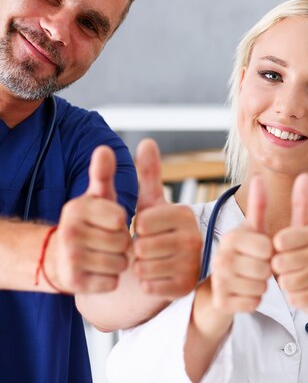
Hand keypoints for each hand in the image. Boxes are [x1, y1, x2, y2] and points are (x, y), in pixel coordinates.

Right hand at [48, 146, 130, 292]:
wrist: (60, 258)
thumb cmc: (90, 223)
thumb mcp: (97, 197)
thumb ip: (103, 174)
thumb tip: (104, 149)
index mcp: (76, 209)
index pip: (120, 219)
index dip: (122, 223)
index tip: (110, 222)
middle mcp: (69, 232)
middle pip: (122, 242)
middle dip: (122, 244)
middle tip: (108, 241)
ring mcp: (70, 259)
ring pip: (120, 263)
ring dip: (118, 262)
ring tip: (104, 255)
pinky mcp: (74, 283)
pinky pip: (111, 282)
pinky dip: (110, 279)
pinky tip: (99, 271)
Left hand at [132, 139, 201, 298]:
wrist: (178, 266)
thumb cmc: (160, 231)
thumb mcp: (153, 202)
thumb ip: (149, 173)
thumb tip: (147, 141)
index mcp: (185, 214)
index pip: (142, 222)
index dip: (137, 228)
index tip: (148, 229)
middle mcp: (194, 238)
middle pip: (141, 246)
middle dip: (137, 249)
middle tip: (150, 248)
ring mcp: (193, 264)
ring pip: (144, 268)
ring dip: (141, 267)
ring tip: (154, 261)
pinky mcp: (187, 287)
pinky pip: (150, 287)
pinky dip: (148, 284)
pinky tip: (158, 276)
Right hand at [210, 175, 272, 312]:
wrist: (223, 287)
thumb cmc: (247, 254)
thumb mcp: (255, 229)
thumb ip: (259, 204)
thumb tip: (259, 176)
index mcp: (232, 237)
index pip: (267, 247)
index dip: (272, 252)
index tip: (263, 252)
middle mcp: (220, 257)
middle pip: (264, 269)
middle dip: (268, 271)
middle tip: (258, 268)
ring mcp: (218, 281)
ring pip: (259, 287)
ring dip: (262, 286)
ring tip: (252, 280)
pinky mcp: (221, 301)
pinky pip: (252, 303)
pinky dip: (254, 300)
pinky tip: (245, 294)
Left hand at [272, 173, 307, 316]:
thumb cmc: (307, 257)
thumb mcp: (303, 229)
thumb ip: (301, 203)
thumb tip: (304, 174)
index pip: (280, 240)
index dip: (276, 248)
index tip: (284, 248)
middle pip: (281, 262)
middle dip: (279, 267)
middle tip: (291, 266)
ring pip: (286, 281)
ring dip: (286, 282)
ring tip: (297, 278)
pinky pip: (294, 297)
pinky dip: (294, 296)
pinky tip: (304, 292)